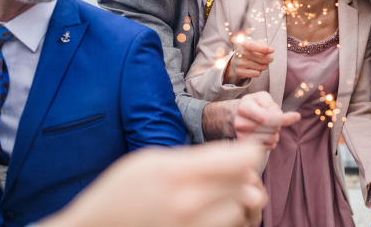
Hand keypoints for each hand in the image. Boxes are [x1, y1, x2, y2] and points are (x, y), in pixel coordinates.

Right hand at [38, 142, 267, 226]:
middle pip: (244, 183)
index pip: (242, 159)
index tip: (244, 151)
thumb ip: (194, 157)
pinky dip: (223, 218)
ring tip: (214, 196)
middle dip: (241, 175)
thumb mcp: (151, 160)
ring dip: (233, 200)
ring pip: (238, 208)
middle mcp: (188, 203)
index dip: (249, 152)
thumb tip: (233, 156)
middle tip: (227, 173)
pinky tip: (206, 212)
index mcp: (178, 173)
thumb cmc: (122, 191)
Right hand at [224, 39, 273, 84]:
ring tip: (257, 62)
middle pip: (263, 58)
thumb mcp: (257, 43)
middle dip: (268, 59)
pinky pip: (257, 74)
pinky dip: (258, 72)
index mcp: (244, 42)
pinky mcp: (240, 72)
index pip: (252, 46)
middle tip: (265, 58)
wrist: (238, 60)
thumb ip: (264, 45)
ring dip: (263, 66)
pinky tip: (253, 68)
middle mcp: (240, 52)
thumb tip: (270, 50)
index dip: (263, 48)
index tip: (272, 51)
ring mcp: (239, 63)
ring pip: (262, 67)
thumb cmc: (251, 50)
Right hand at [232, 91, 300, 149]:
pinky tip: (265, 133)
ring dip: (276, 132)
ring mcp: (242, 137)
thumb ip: (273, 105)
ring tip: (268, 126)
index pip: (267, 118)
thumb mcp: (261, 97)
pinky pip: (269, 147)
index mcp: (244, 108)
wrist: (235, 115)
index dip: (283, 118)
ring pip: (272, 139)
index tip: (296, 116)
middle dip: (278, 123)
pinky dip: (272, 140)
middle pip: (272, 129)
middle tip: (273, 117)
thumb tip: (289, 116)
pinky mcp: (247, 147)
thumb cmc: (252, 104)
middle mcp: (240, 123)